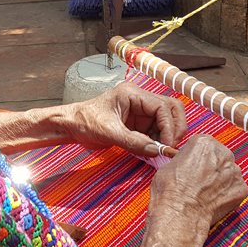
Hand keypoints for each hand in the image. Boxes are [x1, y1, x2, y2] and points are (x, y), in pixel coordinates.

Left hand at [66, 82, 186, 157]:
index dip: (170, 126)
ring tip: (163, 152)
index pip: (163, 106)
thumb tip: (157, 151)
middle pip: (171, 109)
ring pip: (167, 121)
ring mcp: (141, 112)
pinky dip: (160, 142)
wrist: (71, 126)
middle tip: (172, 147)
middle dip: (176, 128)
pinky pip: (157, 132)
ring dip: (168, 137)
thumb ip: (133, 142)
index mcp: (133, 94)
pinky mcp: (139, 124)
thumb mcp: (108, 132)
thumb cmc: (84, 121)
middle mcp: (140, 100)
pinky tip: (156, 152)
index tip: (168, 145)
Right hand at [150, 135, 247, 227]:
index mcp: (205, 142)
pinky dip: (227, 194)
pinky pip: (235, 188)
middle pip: (219, 157)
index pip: (204, 145)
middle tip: (200, 181)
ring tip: (206, 193)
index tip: (193, 166)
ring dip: (221, 180)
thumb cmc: (171, 189)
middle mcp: (223, 153)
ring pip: (229, 173)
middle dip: (212, 167)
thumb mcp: (169, 164)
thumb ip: (184, 159)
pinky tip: (214, 201)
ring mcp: (235, 172)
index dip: (197, 157)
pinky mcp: (241, 189)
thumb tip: (186, 164)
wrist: (180, 213)